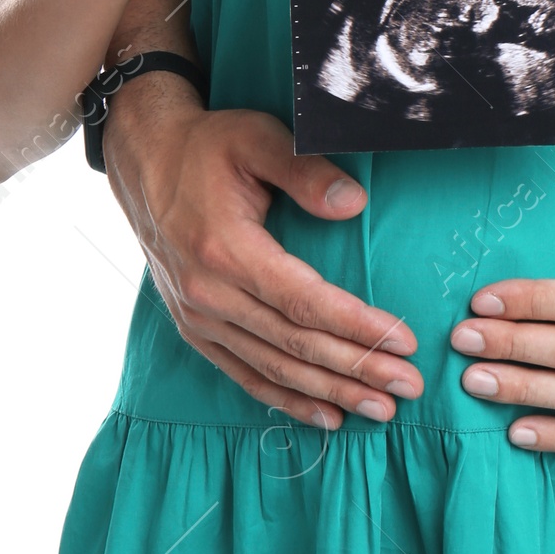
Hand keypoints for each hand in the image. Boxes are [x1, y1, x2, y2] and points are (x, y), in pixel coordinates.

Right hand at [104, 82, 423, 428]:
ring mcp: (198, 318)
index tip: (404, 341)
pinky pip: (244, 374)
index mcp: (226, 251)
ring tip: (381, 410)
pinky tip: (326, 415)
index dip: (357, 326)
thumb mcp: (257, 138)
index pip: (304, 303)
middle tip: (409, 386)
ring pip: (273, 369)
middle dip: (357, 369)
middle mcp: (208, 295)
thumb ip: (305, 169)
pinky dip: (287, 399)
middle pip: (295, 345)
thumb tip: (353, 204)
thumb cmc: (208, 146)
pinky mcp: (194, 327)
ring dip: (330, 392)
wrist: (146, 160)